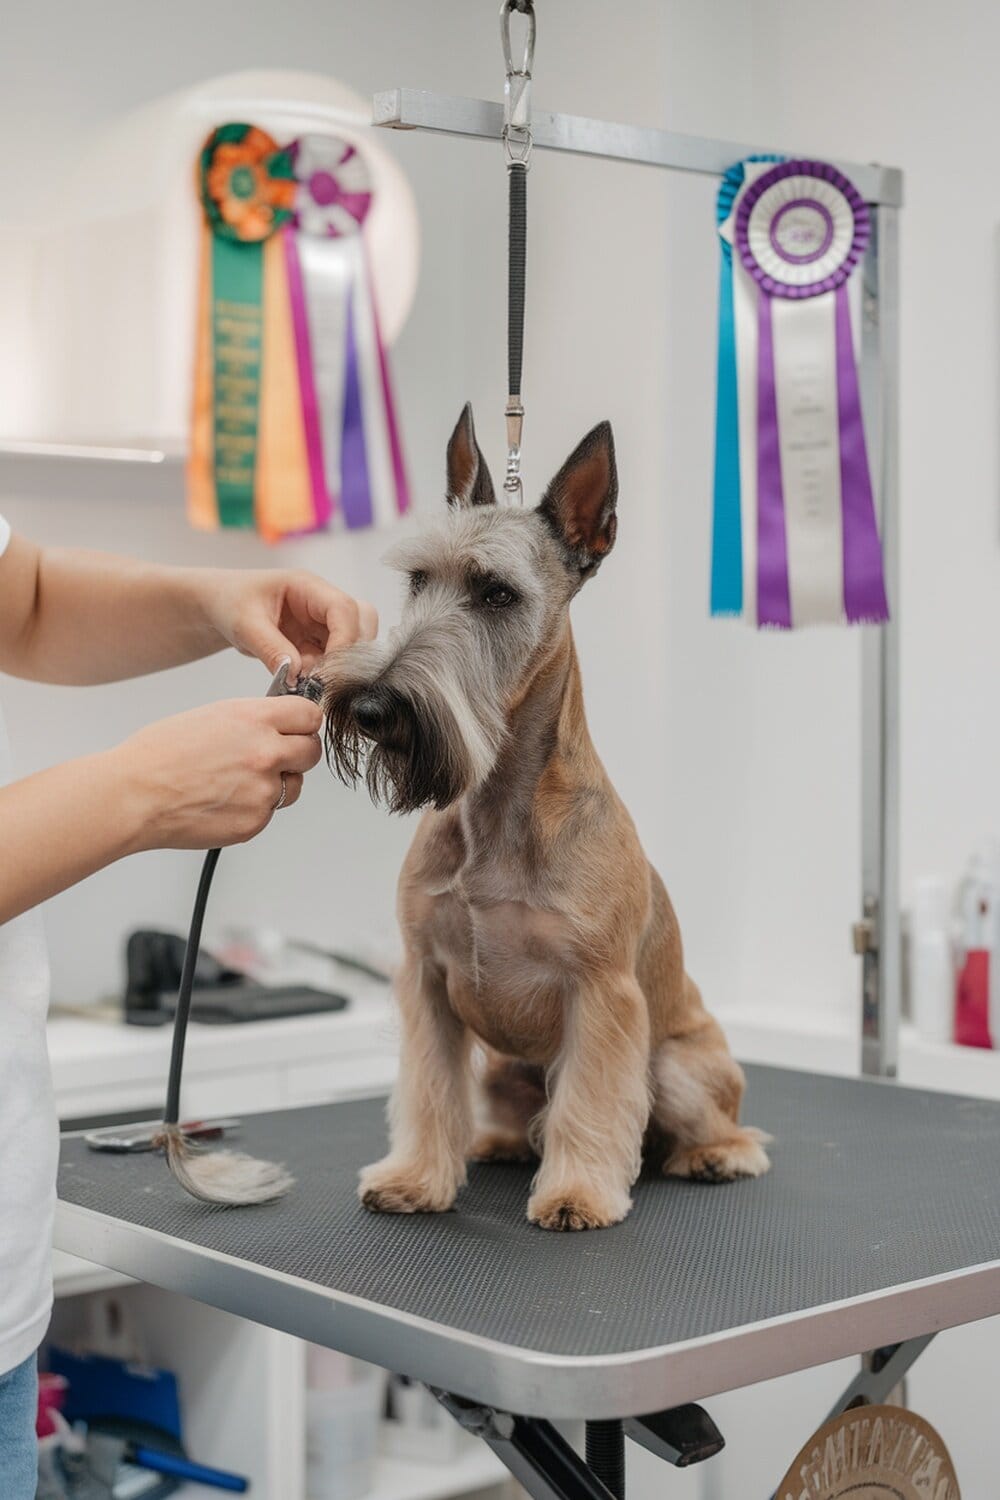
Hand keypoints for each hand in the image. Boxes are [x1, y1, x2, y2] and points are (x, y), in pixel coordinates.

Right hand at [110, 697, 323, 851]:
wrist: (134, 796)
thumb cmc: (158, 756)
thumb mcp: (211, 716)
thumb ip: (252, 720)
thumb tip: (275, 724)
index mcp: (253, 719)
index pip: (310, 715)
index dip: (303, 722)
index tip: (298, 727)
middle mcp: (265, 753)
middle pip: (311, 752)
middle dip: (297, 753)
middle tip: (275, 756)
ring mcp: (262, 790)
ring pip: (294, 786)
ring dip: (278, 783)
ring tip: (239, 781)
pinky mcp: (255, 822)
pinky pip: (269, 812)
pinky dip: (253, 808)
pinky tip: (224, 800)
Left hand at [195, 568, 377, 679]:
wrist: (218, 606)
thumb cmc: (229, 601)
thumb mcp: (244, 624)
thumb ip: (271, 648)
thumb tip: (298, 675)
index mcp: (308, 587)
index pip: (344, 609)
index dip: (345, 640)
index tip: (330, 672)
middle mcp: (322, 603)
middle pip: (361, 623)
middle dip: (350, 654)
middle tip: (327, 680)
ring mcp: (322, 623)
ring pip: (352, 644)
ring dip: (338, 668)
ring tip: (310, 683)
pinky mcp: (317, 642)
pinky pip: (333, 661)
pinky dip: (325, 676)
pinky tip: (304, 684)